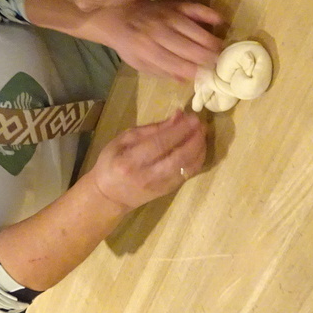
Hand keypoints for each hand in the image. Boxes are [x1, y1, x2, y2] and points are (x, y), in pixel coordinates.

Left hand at [83, 0, 222, 81]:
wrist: (118, 15)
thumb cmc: (130, 44)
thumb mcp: (140, 64)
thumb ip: (162, 71)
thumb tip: (188, 79)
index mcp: (149, 51)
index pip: (177, 64)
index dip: (195, 71)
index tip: (208, 76)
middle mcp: (160, 33)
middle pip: (190, 48)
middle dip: (208, 58)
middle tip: (221, 64)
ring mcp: (168, 17)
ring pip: (195, 30)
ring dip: (211, 41)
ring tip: (222, 50)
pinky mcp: (174, 5)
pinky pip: (194, 8)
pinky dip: (208, 13)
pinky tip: (220, 21)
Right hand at [89, 109, 205, 210]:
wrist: (109, 196)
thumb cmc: (112, 163)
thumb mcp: (123, 140)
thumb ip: (151, 129)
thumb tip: (178, 116)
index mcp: (130, 161)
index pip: (160, 143)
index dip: (179, 130)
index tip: (192, 117)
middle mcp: (147, 176)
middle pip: (177, 157)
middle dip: (194, 139)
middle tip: (201, 124)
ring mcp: (160, 186)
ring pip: (187, 167)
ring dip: (199, 149)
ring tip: (202, 133)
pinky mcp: (168, 191)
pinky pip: (189, 175)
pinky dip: (198, 160)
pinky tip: (199, 148)